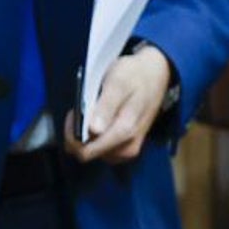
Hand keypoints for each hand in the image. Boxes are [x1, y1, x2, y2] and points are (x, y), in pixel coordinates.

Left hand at [63, 43, 171, 163]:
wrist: (156, 74)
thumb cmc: (135, 76)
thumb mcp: (118, 83)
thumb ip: (107, 106)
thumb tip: (94, 130)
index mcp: (125, 132)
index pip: (86, 151)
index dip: (72, 134)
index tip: (75, 114)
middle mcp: (128, 147)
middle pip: (88, 154)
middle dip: (78, 133)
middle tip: (84, 109)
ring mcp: (129, 149)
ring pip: (94, 153)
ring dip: (86, 134)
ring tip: (93, 110)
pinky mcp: (128, 147)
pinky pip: (103, 150)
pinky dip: (95, 136)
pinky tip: (100, 119)